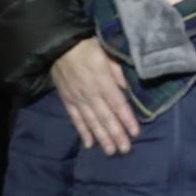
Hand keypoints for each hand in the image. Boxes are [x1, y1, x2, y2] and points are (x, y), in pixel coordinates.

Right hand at [51, 36, 138, 154]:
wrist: (60, 45)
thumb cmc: (89, 46)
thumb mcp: (108, 53)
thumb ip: (119, 72)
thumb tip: (129, 89)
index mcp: (102, 80)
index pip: (117, 103)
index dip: (127, 119)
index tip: (135, 133)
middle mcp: (89, 93)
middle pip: (105, 116)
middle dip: (115, 134)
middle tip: (125, 149)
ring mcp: (77, 98)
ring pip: (91, 121)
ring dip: (102, 137)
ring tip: (111, 151)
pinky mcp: (67, 99)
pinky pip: (75, 118)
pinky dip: (83, 131)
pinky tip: (89, 144)